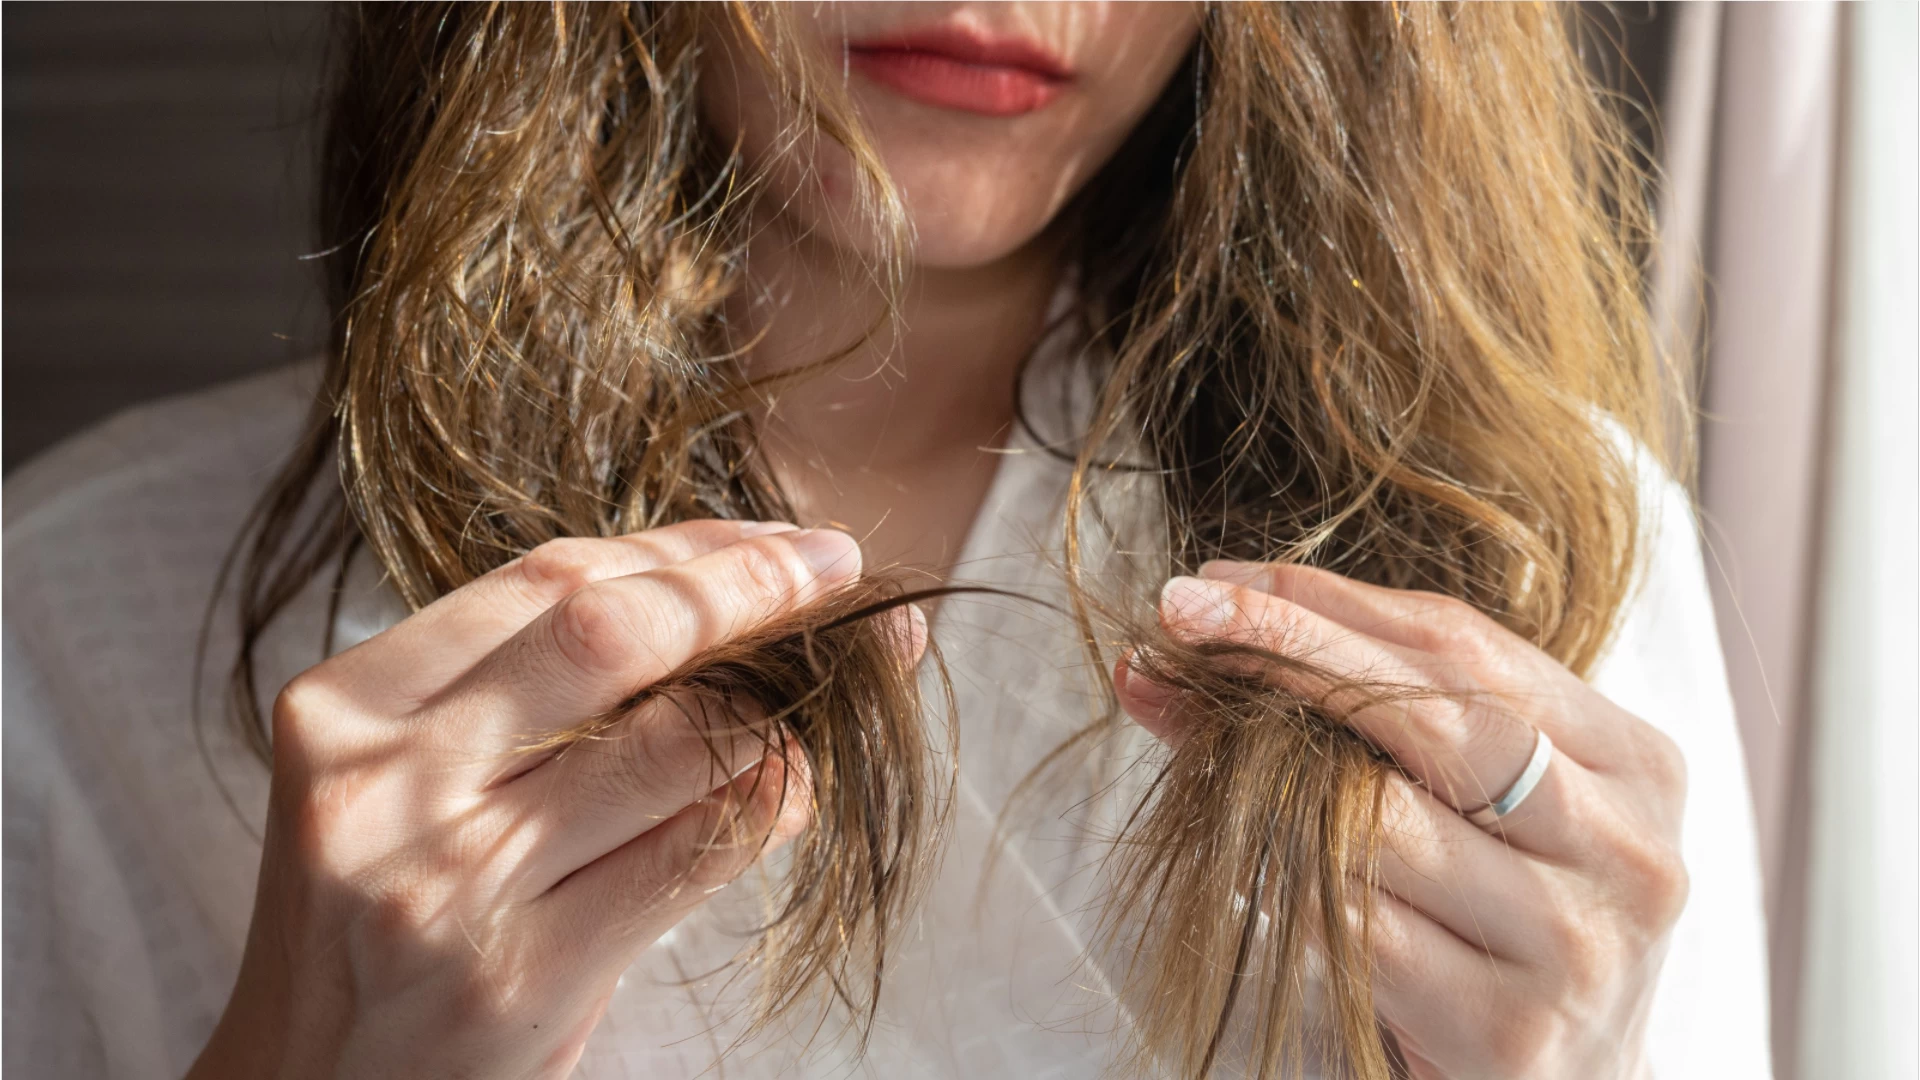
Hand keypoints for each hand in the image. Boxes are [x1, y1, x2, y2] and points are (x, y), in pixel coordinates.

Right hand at [188, 520, 911, 1079]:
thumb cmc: (379, 916)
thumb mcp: (402, 781)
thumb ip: (526, 692)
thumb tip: (727, 593)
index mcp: (349, 707)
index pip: (548, 579)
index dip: (686, 546)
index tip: (776, 540)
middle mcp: (390, 782)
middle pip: (611, 634)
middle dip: (748, 587)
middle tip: (837, 570)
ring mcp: (456, 879)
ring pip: (672, 743)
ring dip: (780, 705)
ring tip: (835, 691)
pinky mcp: (526, 970)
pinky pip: (692, 853)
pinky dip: (767, 803)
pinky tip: (798, 785)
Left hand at [1114, 562, 1687, 1079]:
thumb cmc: (1510, 920)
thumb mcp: (1486, 805)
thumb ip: (1376, 718)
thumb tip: (1188, 640)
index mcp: (1636, 764)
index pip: (1466, 649)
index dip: (1330, 604)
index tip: (1219, 581)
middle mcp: (1624, 849)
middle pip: (1433, 716)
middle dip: (1293, 650)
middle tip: (1182, 613)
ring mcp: (1573, 944)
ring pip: (1380, 824)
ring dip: (1266, 772)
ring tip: (1196, 736)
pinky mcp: (1506, 1031)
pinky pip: (1354, 928)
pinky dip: (1282, 882)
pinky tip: (1239, 855)